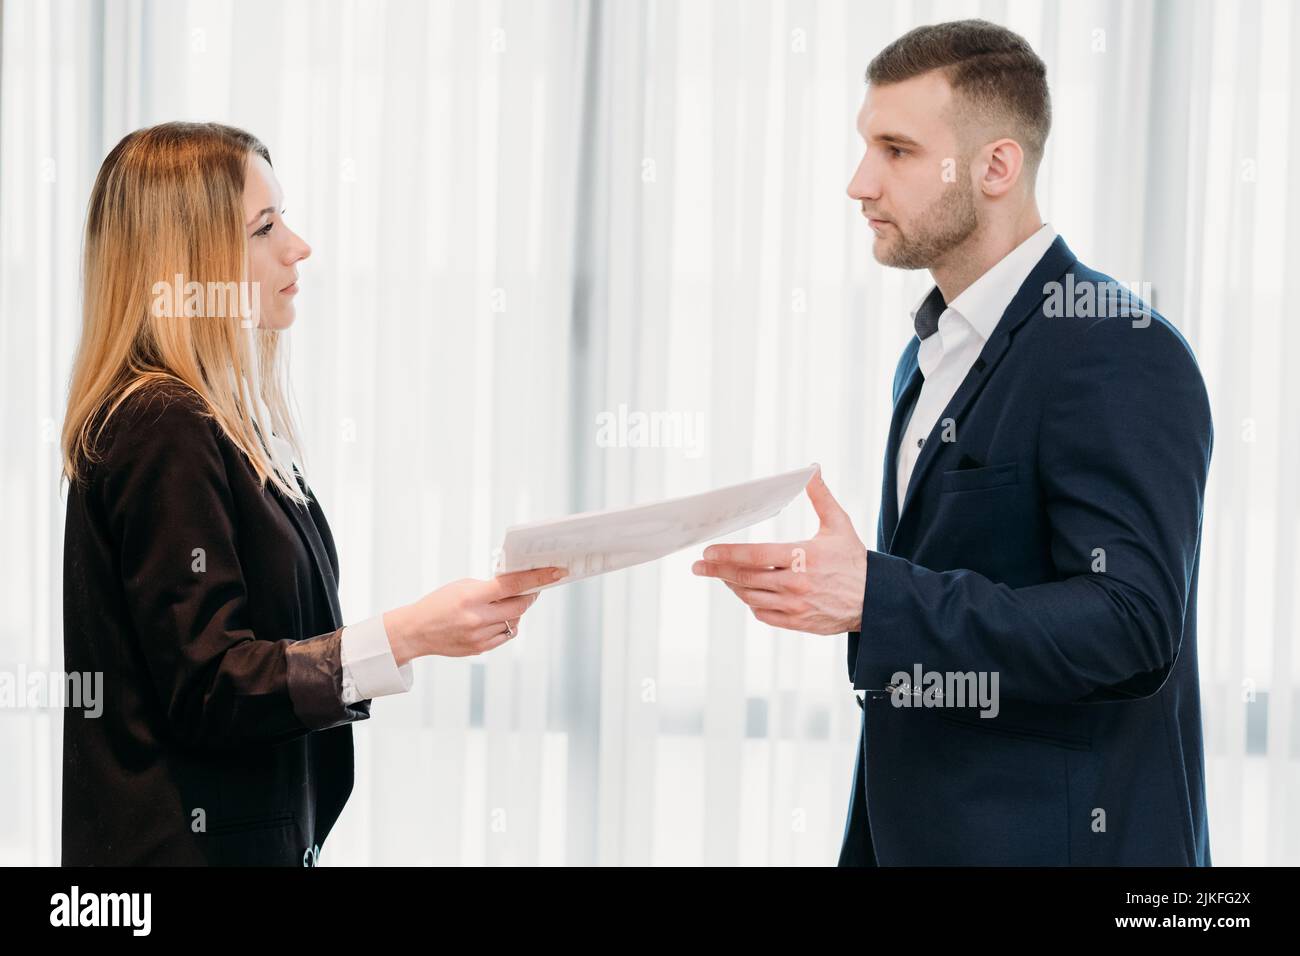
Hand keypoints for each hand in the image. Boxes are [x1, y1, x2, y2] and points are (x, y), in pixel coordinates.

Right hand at [383, 566, 566, 664]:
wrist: (416, 631)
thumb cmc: (439, 602)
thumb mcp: (463, 586)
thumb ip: (490, 587)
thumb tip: (518, 585)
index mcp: (471, 597)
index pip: (513, 584)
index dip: (538, 577)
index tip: (556, 572)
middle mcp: (477, 618)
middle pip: (520, 605)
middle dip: (530, 594)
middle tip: (534, 587)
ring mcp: (480, 637)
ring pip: (514, 621)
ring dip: (517, 610)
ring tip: (506, 602)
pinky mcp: (480, 649)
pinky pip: (506, 635)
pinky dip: (508, 624)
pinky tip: (499, 617)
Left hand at [691, 467, 866, 633]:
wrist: (876, 600)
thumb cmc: (855, 560)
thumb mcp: (839, 525)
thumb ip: (820, 497)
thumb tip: (811, 469)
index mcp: (802, 557)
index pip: (754, 555)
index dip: (727, 554)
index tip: (708, 551)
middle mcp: (795, 584)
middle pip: (744, 578)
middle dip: (717, 570)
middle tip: (698, 566)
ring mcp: (795, 606)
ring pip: (750, 597)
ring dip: (732, 585)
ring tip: (721, 575)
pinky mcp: (797, 622)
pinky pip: (763, 614)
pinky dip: (750, 603)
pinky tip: (746, 592)